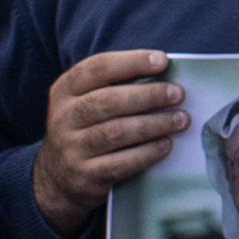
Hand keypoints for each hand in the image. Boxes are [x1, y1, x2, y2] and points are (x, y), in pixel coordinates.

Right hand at [27, 50, 193, 233]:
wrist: (57, 178)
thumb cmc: (85, 131)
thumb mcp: (85, 102)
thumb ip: (114, 87)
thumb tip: (164, 77)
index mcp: (64, 90)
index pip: (97, 68)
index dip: (131, 62)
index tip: (162, 61)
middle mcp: (63, 117)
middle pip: (109, 101)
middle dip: (148, 95)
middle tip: (177, 94)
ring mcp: (71, 148)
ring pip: (116, 132)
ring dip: (153, 124)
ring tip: (180, 119)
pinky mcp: (84, 176)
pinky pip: (120, 163)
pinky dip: (147, 153)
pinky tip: (166, 145)